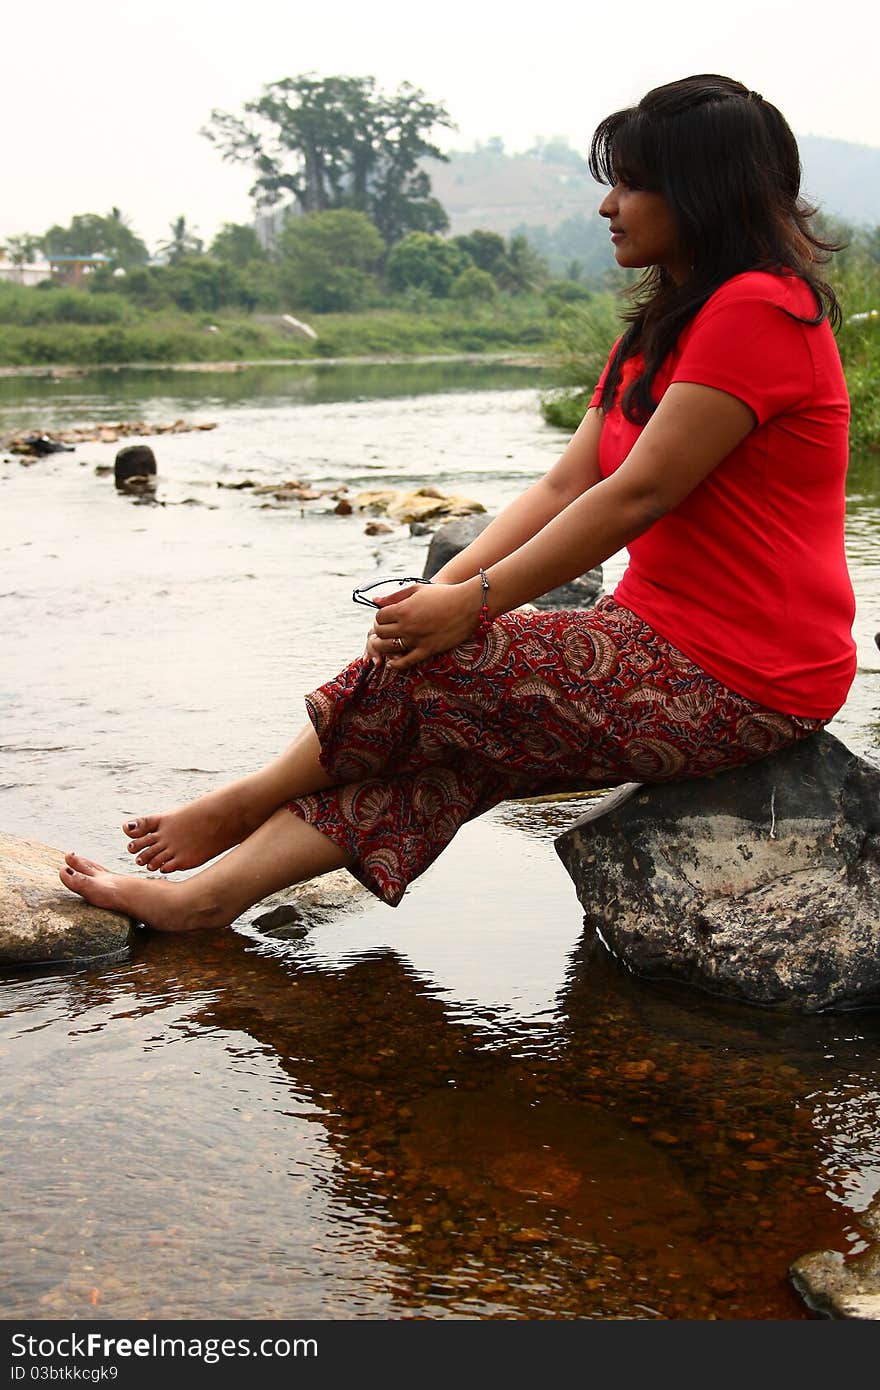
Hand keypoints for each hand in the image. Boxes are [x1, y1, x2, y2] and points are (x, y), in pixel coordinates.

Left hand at [365, 579, 482, 670]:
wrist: (468, 604)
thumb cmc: (443, 594)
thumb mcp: (417, 589)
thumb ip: (394, 595)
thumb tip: (374, 600)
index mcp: (403, 609)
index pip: (379, 617)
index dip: (380, 617)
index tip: (386, 617)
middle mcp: (407, 625)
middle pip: (381, 633)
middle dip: (379, 632)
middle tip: (384, 631)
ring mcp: (417, 639)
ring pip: (389, 648)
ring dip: (383, 648)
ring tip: (384, 646)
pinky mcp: (428, 650)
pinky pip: (406, 662)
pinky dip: (396, 664)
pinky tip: (392, 663)